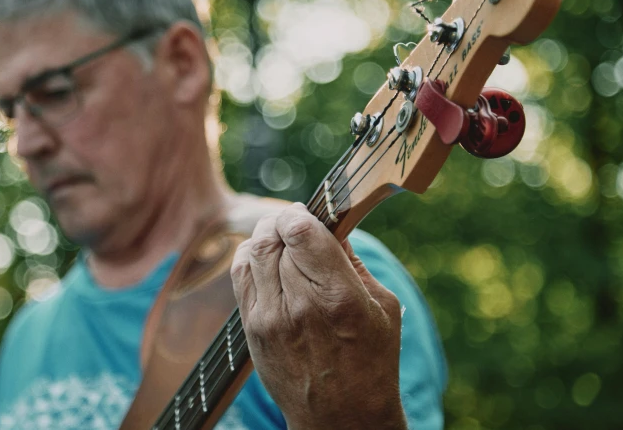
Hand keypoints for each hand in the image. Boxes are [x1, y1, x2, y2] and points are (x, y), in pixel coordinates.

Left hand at [231, 203, 406, 429]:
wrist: (341, 417)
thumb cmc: (371, 360)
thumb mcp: (383, 307)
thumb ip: (354, 262)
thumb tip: (332, 226)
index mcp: (339, 298)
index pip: (301, 232)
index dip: (299, 214)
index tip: (306, 213)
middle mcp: (299, 306)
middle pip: (273, 238)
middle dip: (283, 222)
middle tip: (295, 222)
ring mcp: (270, 319)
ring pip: (252, 251)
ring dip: (265, 235)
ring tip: (280, 236)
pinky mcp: (252, 329)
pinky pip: (240, 274)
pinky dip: (249, 255)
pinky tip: (265, 257)